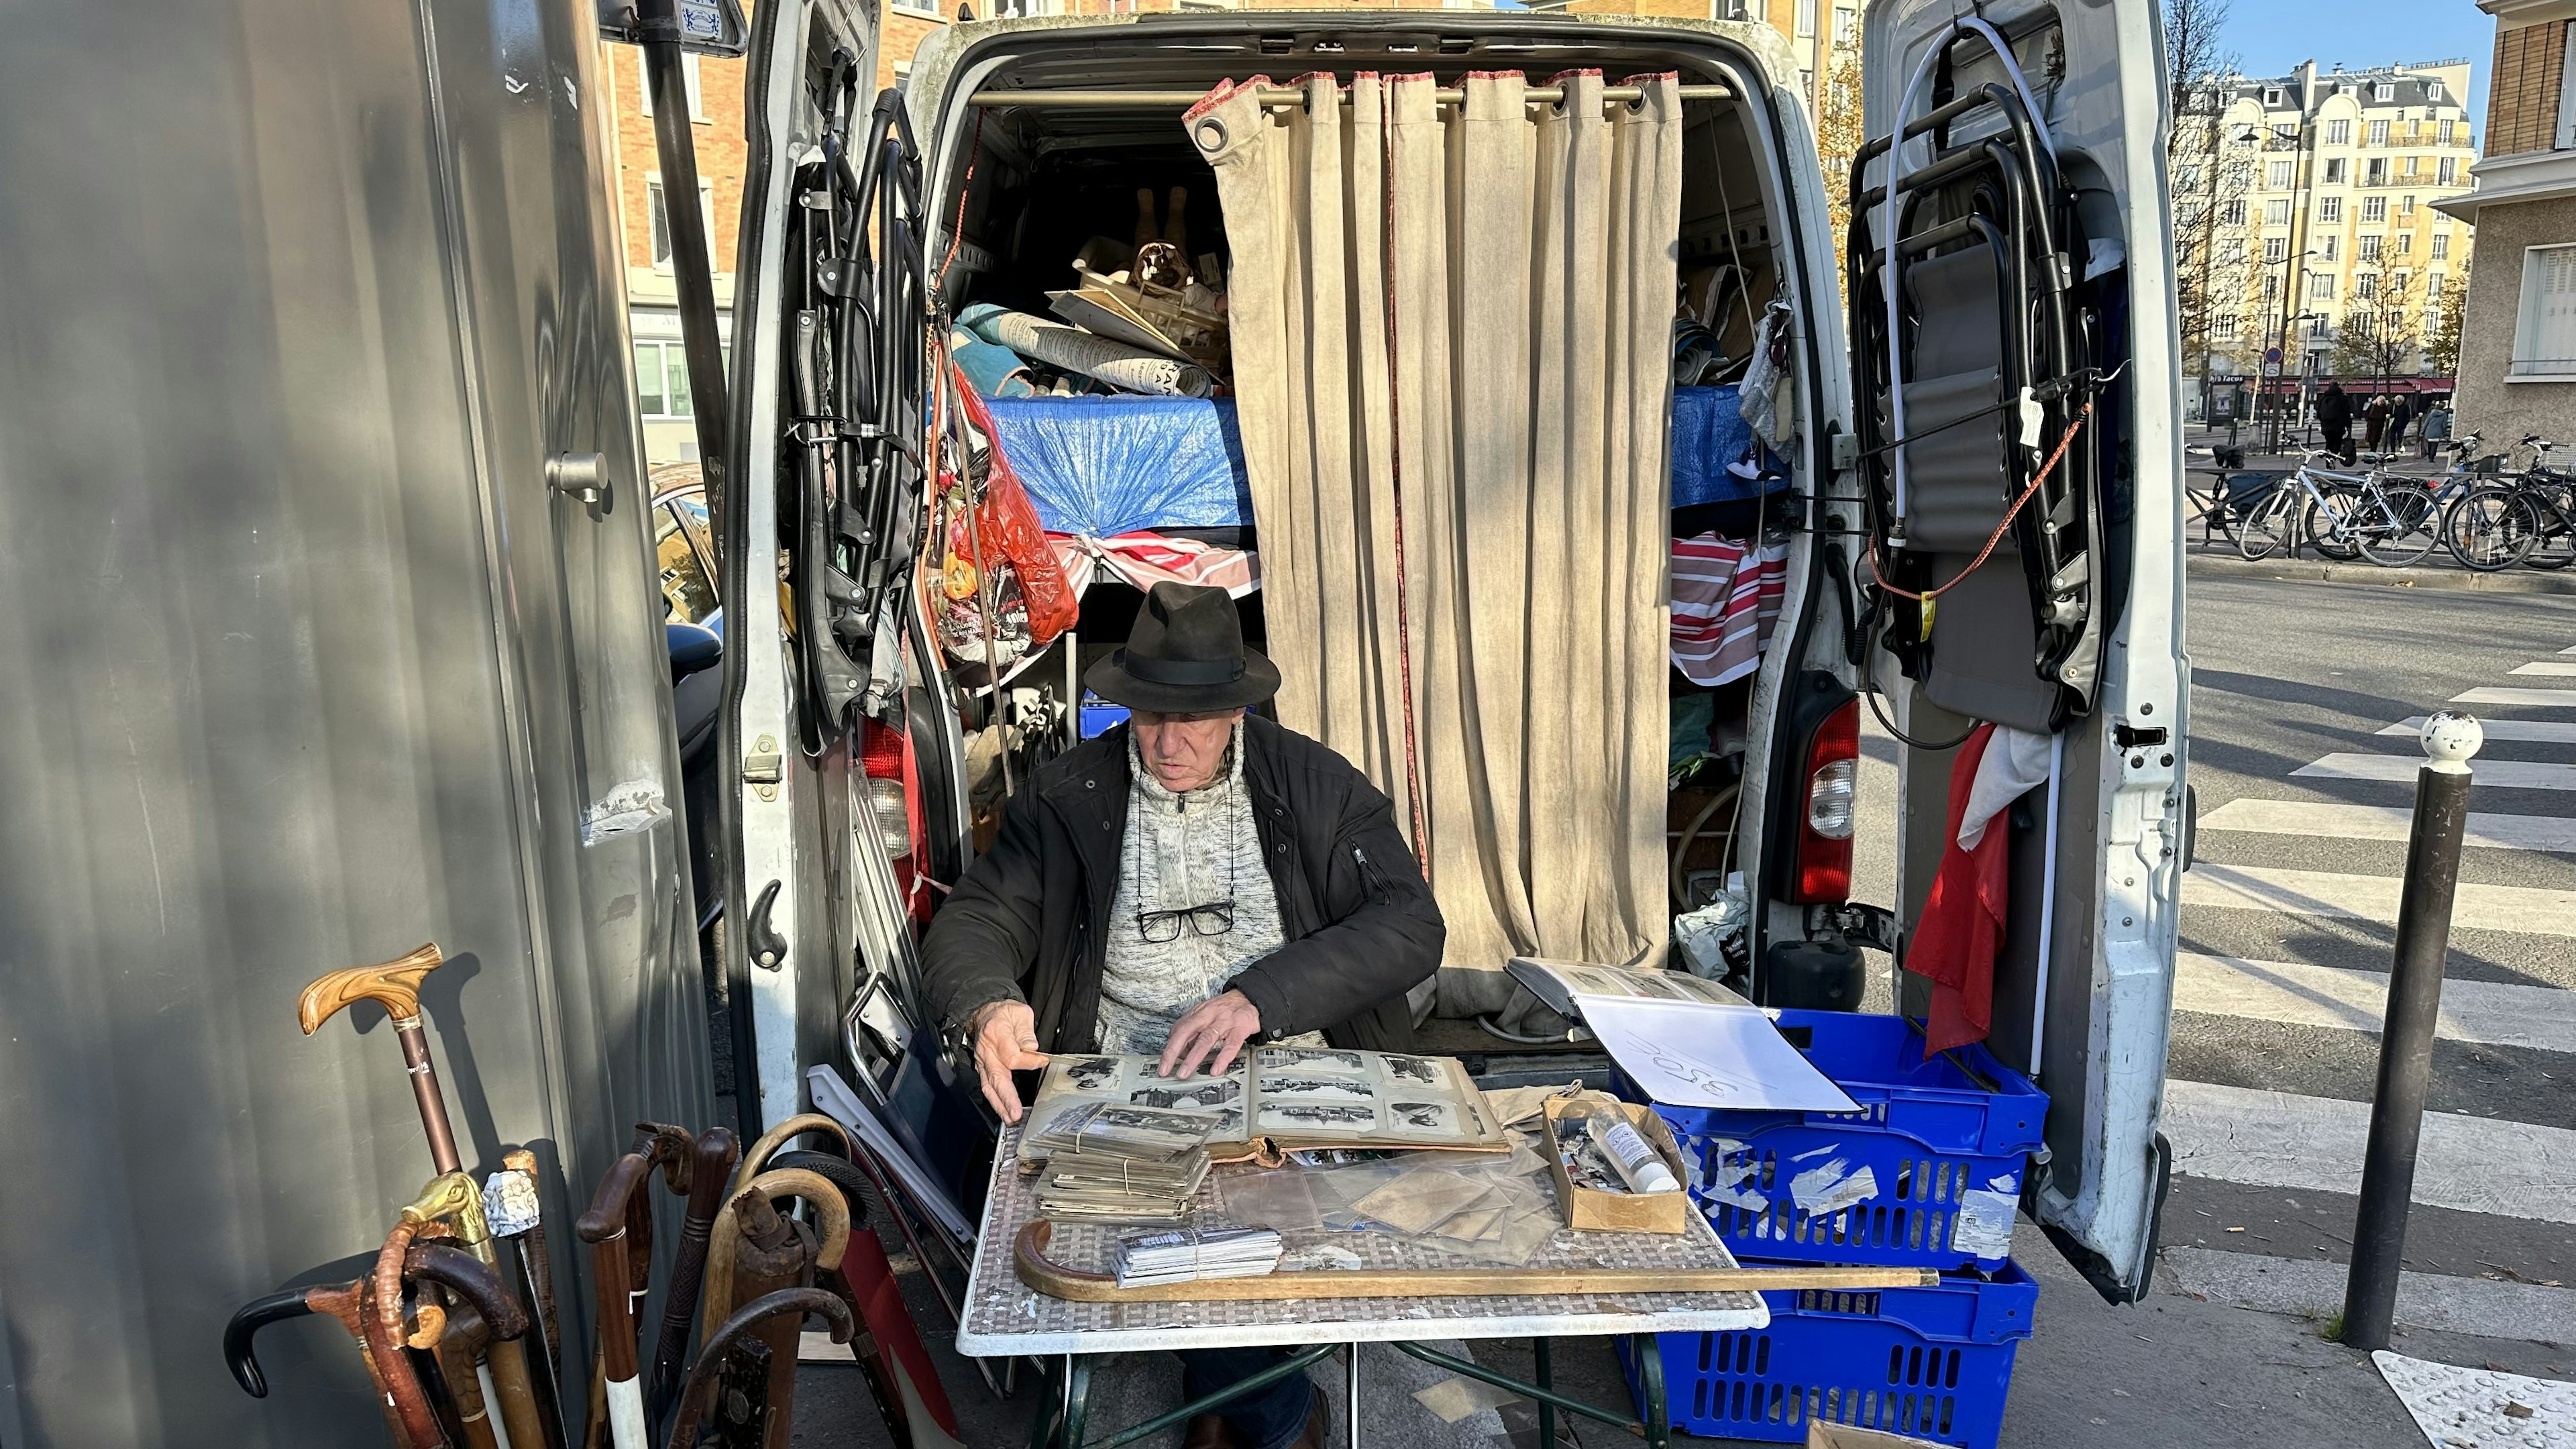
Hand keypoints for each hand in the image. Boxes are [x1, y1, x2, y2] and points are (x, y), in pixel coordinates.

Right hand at [969, 1000, 1047, 1122]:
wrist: (984, 1013)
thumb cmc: (1003, 1014)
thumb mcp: (1020, 1013)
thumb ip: (1026, 1031)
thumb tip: (1032, 1049)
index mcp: (996, 1034)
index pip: (1012, 1056)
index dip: (1029, 1061)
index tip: (1043, 1060)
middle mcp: (987, 1051)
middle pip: (997, 1077)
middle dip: (1007, 1097)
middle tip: (1016, 1113)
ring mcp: (983, 1062)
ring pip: (989, 1086)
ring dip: (1000, 1105)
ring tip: (1010, 1118)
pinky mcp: (983, 1069)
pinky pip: (987, 1087)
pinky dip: (995, 1102)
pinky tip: (1004, 1113)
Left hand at [1156, 990, 1262, 1080]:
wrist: (1250, 997)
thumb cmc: (1226, 1009)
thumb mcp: (1205, 1014)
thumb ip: (1193, 1031)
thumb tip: (1180, 1051)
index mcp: (1198, 1013)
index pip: (1178, 1029)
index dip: (1169, 1047)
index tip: (1162, 1064)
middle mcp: (1209, 1015)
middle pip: (1187, 1032)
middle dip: (1173, 1052)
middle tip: (1166, 1069)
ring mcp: (1225, 1021)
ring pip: (1206, 1039)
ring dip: (1193, 1058)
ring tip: (1185, 1072)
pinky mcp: (1241, 1027)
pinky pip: (1231, 1044)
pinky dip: (1222, 1058)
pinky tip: (1216, 1069)